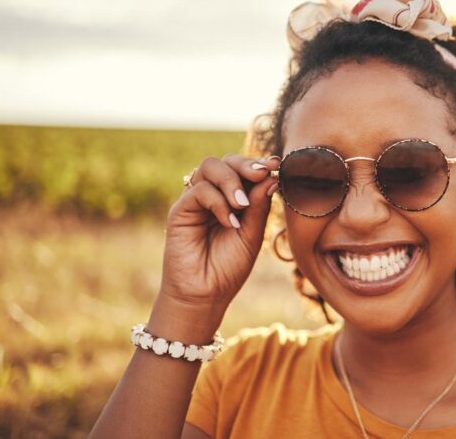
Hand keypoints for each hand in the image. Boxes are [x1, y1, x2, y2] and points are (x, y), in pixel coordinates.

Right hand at [160, 154, 279, 309]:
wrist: (205, 295)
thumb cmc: (229, 267)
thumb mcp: (252, 234)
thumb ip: (259, 206)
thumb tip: (271, 176)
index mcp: (232, 199)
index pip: (243, 169)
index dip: (258, 163)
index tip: (275, 164)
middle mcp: (213, 195)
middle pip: (225, 160)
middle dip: (246, 164)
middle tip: (261, 174)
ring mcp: (196, 201)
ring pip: (209, 167)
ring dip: (231, 181)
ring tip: (243, 205)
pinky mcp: (180, 211)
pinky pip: (199, 190)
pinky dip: (218, 202)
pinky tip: (229, 222)